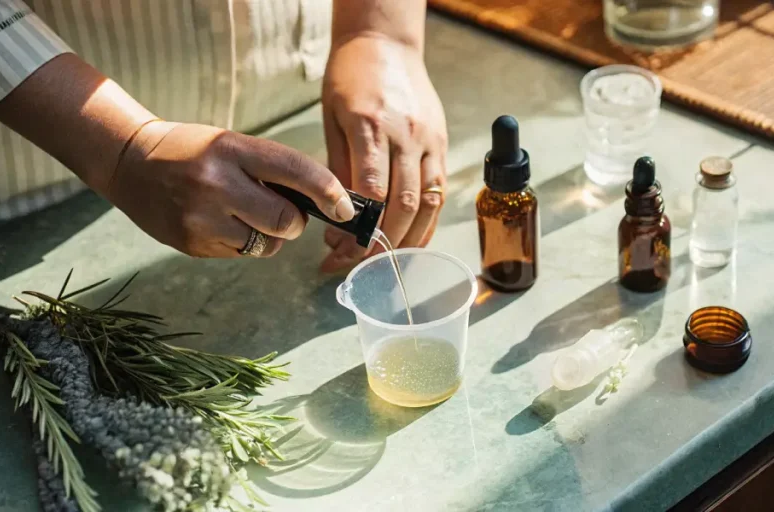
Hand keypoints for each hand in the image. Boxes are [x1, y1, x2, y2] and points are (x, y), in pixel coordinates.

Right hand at [105, 121, 354, 257]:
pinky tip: (220, 223)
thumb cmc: (194, 151)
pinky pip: (241, 254)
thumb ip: (272, 170)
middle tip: (282, 212)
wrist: (129, 162)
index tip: (344, 208)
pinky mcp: (191, 244)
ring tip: (245, 215)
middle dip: (295, 222)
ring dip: (269, 236)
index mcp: (232, 149)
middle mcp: (216, 183)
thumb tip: (324, 201)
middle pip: (286, 221)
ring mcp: (200, 217)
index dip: (329, 192)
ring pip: (266, 245)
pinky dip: (243, 243)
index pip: (297, 171)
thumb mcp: (232, 144)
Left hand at [320, 34, 447, 271]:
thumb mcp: (332, 117)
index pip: (371, 190)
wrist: (386, 43)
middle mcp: (406, 134)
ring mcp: (428, 139)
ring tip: (386, 260)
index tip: (340, 251)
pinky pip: (439, 190)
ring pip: (427, 201)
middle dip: (382, 242)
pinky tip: (413, 240)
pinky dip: (428, 221)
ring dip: (408, 238)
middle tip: (360, 264)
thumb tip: (335, 215)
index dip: (357, 228)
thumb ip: (338, 165)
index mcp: (371, 125)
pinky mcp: (441, 142)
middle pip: (403, 202)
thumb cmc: (351, 76)